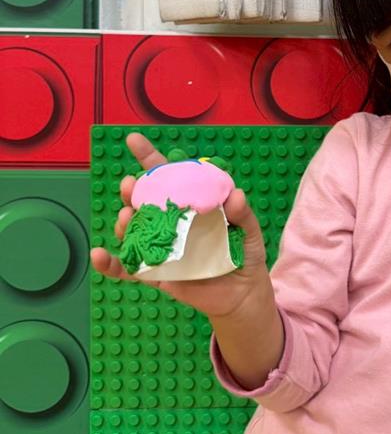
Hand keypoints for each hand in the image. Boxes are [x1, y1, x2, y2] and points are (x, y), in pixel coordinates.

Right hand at [90, 133, 269, 319]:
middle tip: (131, 185)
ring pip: (134, 232)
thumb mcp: (249, 231)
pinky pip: (129, 269)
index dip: (150, 158)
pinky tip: (98, 255)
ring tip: (126, 217)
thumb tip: (236, 195)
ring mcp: (161, 248)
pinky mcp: (157, 275)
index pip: (167, 178)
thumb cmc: (244, 254)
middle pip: (144, 202)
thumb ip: (243, 214)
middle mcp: (170, 223)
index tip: (133, 140)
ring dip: (124, 222)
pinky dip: (110, 264)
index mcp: (189, 205)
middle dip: (133, 191)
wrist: (243, 293)